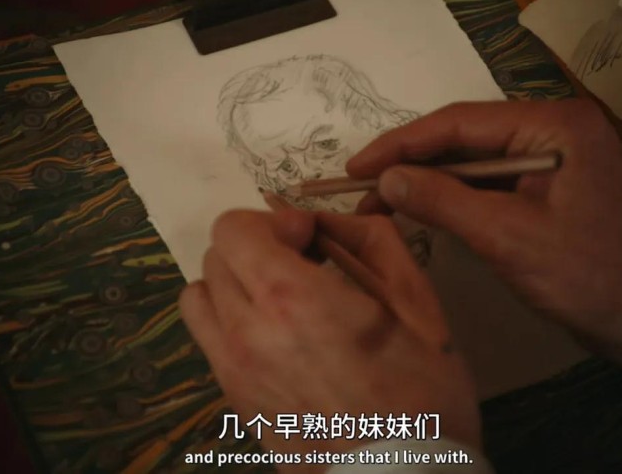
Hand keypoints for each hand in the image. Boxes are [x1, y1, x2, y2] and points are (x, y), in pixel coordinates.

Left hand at [179, 209, 479, 470]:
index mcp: (290, 300)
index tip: (311, 238)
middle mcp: (244, 333)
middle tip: (304, 264)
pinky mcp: (234, 401)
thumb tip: (330, 220)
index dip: (272, 221)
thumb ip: (372, 241)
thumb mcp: (417, 303)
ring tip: (279, 298)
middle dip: (257, 247)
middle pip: (215, 258)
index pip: (233, 229)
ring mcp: (232, 372)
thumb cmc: (422, 393)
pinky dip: (230, 321)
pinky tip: (277, 337)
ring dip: (233, 283)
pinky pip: (208, 340)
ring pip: (199, 299)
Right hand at [347, 99, 621, 375]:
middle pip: (465, 138)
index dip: (401, 143)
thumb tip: (386, 178)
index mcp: (554, 125)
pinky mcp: (548, 186)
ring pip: (473, 162)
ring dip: (428, 182)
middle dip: (411, 163)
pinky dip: (454, 198)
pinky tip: (422, 209)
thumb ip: (443, 201)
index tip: (356, 166)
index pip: (460, 122)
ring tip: (381, 202)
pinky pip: (490, 183)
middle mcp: (553, 130)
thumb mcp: (507, 237)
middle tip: (360, 187)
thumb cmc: (588, 277)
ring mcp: (552, 158)